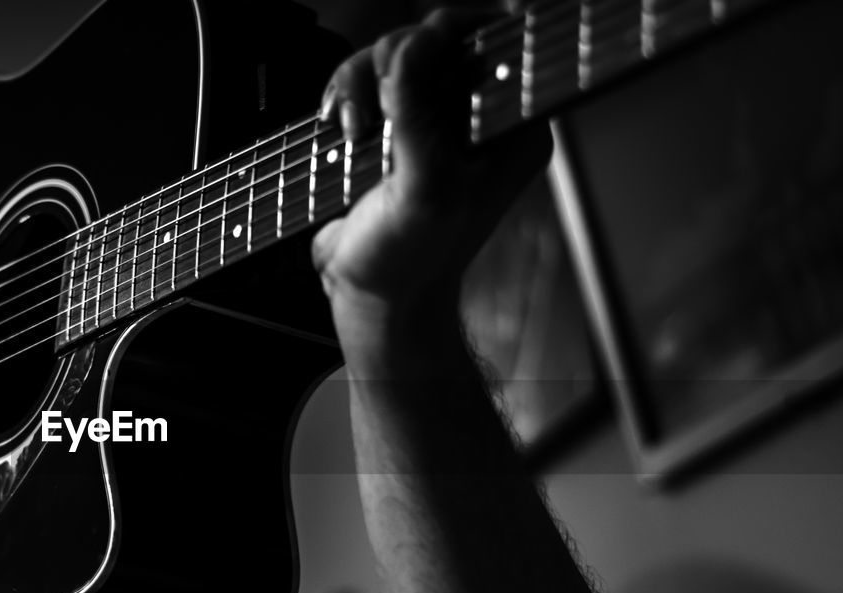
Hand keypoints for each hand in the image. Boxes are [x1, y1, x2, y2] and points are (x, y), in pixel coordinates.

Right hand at [312, 8, 551, 363]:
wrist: (374, 299)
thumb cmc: (411, 261)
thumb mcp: (422, 188)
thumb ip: (418, 114)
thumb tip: (412, 45)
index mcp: (510, 128)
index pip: (496, 43)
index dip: (450, 35)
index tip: (411, 59)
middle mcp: (476, 117)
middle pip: (436, 38)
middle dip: (391, 61)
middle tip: (374, 101)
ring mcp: (433, 121)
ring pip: (393, 54)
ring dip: (359, 81)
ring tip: (350, 130)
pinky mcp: (393, 129)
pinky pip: (366, 80)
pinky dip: (344, 94)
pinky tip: (340, 129)